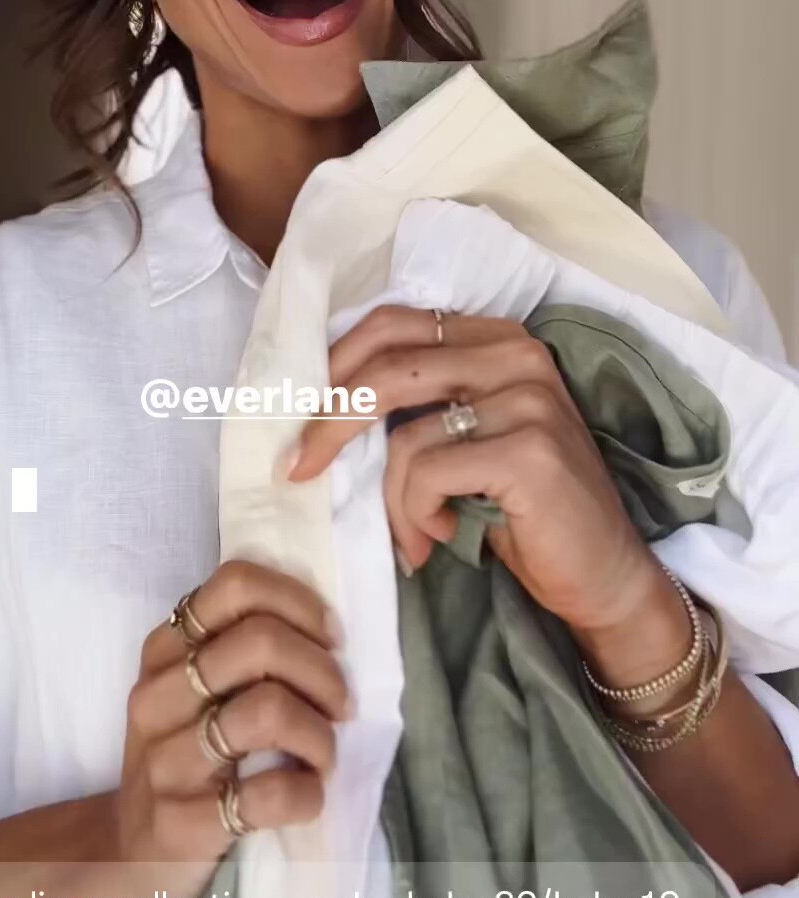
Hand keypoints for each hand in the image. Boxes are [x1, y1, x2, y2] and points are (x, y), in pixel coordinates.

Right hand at [112, 559, 348, 897]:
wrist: (127, 857)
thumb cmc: (184, 761)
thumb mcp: (191, 693)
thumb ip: (239, 651)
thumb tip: (328, 628)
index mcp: (164, 651)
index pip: (235, 585)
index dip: (299, 603)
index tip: (330, 638)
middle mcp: (156, 697)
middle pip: (260, 642)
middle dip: (322, 671)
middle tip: (340, 705)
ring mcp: (164, 762)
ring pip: (268, 710)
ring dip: (319, 735)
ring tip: (323, 756)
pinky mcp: (181, 824)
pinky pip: (269, 794)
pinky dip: (307, 794)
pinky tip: (307, 797)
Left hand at [287, 308, 661, 638]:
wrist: (602, 574)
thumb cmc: (521, 510)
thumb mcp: (466, 438)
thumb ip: (417, 404)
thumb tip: (320, 403)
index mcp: (496, 338)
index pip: (392, 324)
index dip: (334, 365)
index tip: (294, 413)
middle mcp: (516, 355)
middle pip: (387, 367)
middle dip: (330, 423)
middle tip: (300, 469)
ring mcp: (528, 400)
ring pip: (404, 437)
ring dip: (391, 501)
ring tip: (414, 535)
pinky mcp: (528, 451)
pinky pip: (427, 475)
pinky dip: (417, 515)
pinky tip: (442, 536)